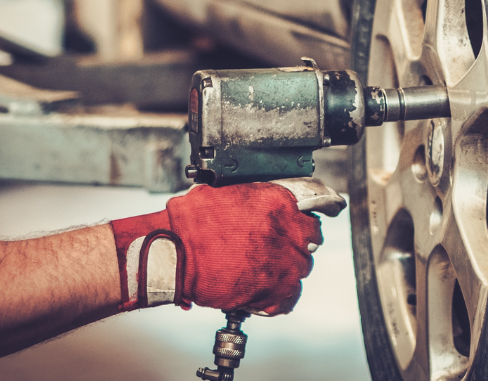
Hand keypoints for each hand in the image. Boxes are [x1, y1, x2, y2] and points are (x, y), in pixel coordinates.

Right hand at [110, 178, 343, 314]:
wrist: (173, 252)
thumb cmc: (192, 222)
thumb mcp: (230, 191)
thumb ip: (260, 195)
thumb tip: (273, 197)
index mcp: (278, 201)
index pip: (315, 205)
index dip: (308, 215)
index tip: (309, 219)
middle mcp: (285, 230)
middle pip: (311, 239)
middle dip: (297, 242)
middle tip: (276, 246)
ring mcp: (281, 262)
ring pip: (302, 267)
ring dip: (287, 267)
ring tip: (264, 267)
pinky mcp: (272, 291)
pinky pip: (290, 297)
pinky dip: (279, 296)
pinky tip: (264, 289)